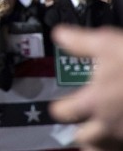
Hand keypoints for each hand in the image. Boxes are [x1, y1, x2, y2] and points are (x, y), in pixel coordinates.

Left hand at [50, 26, 122, 149]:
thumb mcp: (108, 44)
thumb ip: (80, 43)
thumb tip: (59, 35)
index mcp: (92, 102)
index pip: (62, 113)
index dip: (60, 108)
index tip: (62, 105)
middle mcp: (108, 124)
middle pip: (83, 138)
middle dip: (82, 130)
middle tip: (86, 119)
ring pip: (103, 148)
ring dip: (101, 142)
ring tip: (104, 129)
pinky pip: (122, 145)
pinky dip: (119, 141)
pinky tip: (122, 129)